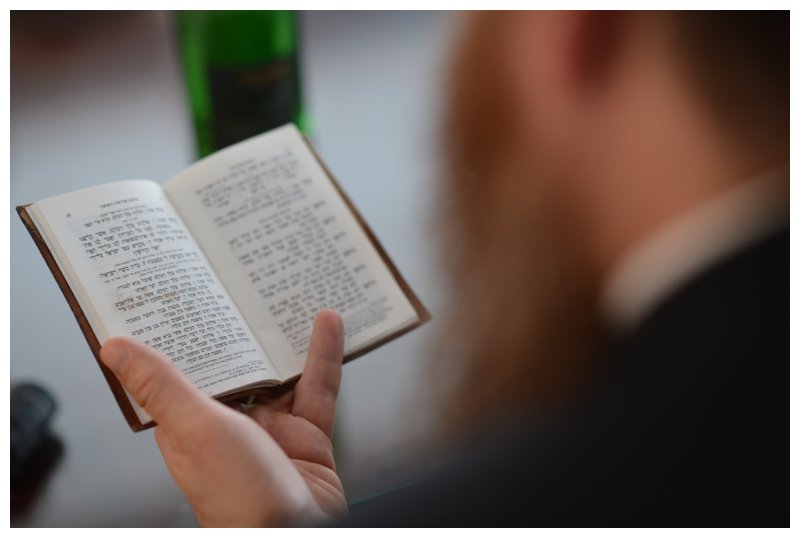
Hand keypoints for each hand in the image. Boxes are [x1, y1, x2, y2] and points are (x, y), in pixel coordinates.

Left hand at [99, 310, 346, 526]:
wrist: (298, 535)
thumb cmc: (238, 498)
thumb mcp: (194, 430)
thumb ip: (160, 386)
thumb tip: (112, 348)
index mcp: (190, 424)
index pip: (180, 367)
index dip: (181, 328)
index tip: (180, 286)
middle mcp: (229, 424)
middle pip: (237, 362)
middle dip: (240, 324)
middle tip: (239, 272)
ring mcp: (271, 429)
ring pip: (279, 371)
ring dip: (285, 335)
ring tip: (288, 291)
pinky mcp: (308, 435)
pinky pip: (318, 387)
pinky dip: (324, 355)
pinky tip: (328, 323)